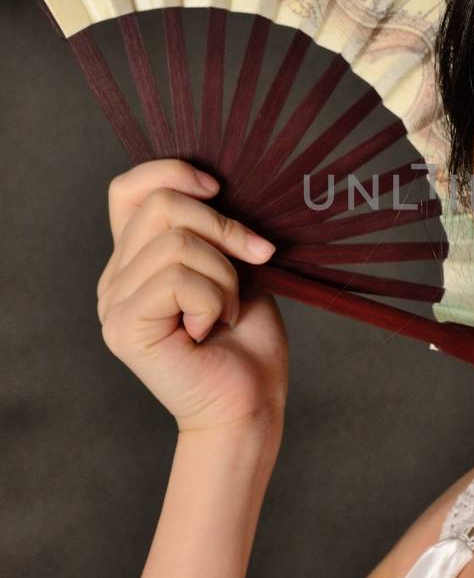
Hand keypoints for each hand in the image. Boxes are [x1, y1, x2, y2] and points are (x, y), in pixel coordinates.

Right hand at [96, 159, 289, 436]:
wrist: (250, 404)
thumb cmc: (248, 342)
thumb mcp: (234, 267)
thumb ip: (210, 231)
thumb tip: (213, 185)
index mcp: (136, 261)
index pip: (128, 189)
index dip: (171, 173)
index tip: (220, 190)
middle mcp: (115, 280)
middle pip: (162, 206)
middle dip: (223, 228)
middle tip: (256, 262)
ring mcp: (113, 305)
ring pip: (177, 243)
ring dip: (225, 277)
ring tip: (228, 313)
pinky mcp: (124, 327)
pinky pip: (177, 279)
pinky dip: (214, 300)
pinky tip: (212, 330)